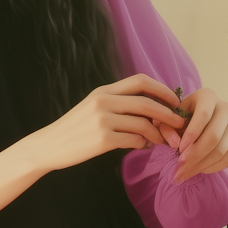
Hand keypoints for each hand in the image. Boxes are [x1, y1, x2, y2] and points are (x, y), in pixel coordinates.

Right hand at [30, 73, 186, 172]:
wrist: (48, 146)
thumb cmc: (74, 129)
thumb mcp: (92, 107)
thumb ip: (116, 103)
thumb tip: (148, 108)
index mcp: (103, 91)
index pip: (140, 81)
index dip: (162, 89)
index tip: (174, 100)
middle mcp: (104, 101)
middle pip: (147, 103)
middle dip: (168, 114)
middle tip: (179, 123)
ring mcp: (103, 120)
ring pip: (143, 124)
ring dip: (157, 134)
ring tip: (160, 141)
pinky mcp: (102, 140)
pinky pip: (134, 140)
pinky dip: (143, 144)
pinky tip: (142, 146)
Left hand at [162, 87, 227, 182]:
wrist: (197, 120)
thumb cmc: (181, 118)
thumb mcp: (170, 119)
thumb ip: (166, 128)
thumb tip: (174, 143)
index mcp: (208, 96)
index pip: (204, 114)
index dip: (192, 133)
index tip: (179, 149)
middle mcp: (226, 107)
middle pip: (214, 136)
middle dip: (195, 155)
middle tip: (179, 168)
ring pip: (222, 150)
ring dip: (202, 165)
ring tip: (185, 174)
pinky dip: (215, 167)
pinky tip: (200, 170)